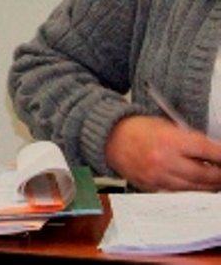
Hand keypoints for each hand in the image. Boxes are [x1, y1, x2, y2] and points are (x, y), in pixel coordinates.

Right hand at [105, 115, 220, 191]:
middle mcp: (165, 161)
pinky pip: (179, 191)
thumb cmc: (136, 129)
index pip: (208, 151)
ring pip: (194, 187)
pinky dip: (191, 188)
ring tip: (216, 180)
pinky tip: (197, 183)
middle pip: (205, 175)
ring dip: (209, 185)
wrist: (109, 139)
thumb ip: (190, 140)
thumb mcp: (166, 126)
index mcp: (169, 141)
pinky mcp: (152, 186)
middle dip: (220, 175)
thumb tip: (213, 153)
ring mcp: (158, 177)